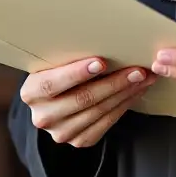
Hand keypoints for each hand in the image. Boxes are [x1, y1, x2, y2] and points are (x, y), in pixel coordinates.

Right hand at [19, 57, 156, 147]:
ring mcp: (61, 132)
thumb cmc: (58, 71)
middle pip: (82, 99)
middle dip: (114, 82)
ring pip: (98, 112)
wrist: (54, 99)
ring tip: (143, 79)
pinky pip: (105, 124)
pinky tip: (135, 92)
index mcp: (32, 92)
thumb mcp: (54, 61)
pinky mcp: (79, 141)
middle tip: (136, 69)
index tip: (101, 62)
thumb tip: (101, 36)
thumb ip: (68, 54)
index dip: (77, 73)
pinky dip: (123, 106)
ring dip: (125, 93)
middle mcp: (43, 116)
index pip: (52, 83)